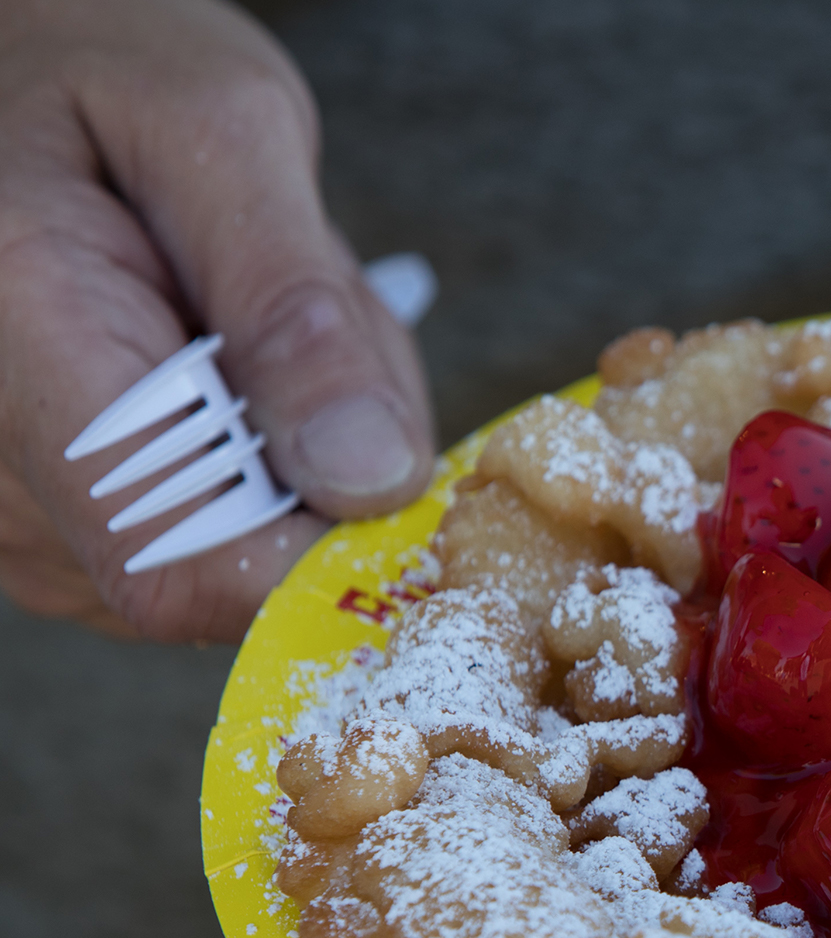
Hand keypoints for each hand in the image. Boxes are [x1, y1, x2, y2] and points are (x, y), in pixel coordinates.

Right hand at [0, 0, 432, 641]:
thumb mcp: (225, 133)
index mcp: (13, 338)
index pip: (178, 559)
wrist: (18, 72)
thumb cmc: (111, 74)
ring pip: (223, 562)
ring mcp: (8, 507)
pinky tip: (225, 361)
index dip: (315, 557)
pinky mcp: (46, 523)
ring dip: (292, 462)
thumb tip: (370, 476)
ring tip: (249, 318)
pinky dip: (256, 466)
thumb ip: (298, 308)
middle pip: (221, 566)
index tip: (386, 461)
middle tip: (307, 318)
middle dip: (318, 470)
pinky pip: (199, 542)